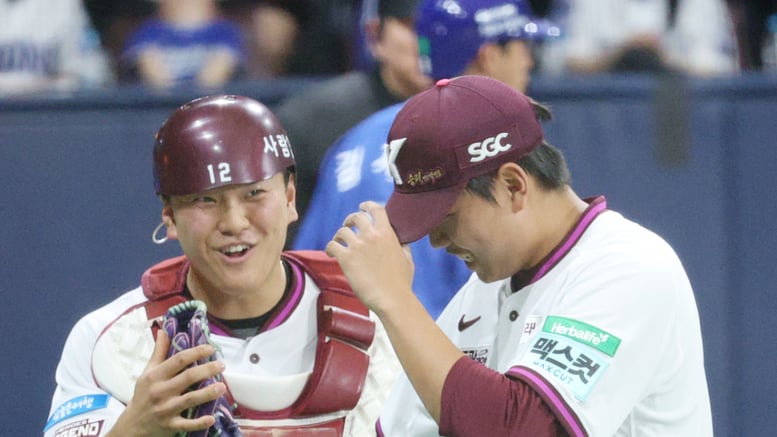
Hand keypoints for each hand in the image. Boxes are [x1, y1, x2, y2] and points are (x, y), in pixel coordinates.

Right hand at [106, 329, 226, 436]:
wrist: (132, 425)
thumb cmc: (143, 395)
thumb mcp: (147, 372)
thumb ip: (158, 352)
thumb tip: (163, 331)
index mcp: (155, 376)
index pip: (179, 359)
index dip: (196, 352)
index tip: (210, 348)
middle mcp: (160, 391)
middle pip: (188, 377)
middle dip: (207, 370)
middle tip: (221, 365)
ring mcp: (165, 409)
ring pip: (190, 399)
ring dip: (208, 393)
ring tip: (222, 387)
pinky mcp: (170, 425)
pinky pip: (186, 424)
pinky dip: (199, 422)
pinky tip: (212, 418)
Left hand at [326, 201, 414, 314]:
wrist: (391, 298)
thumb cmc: (401, 282)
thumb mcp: (408, 259)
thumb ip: (403, 246)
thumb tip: (402, 242)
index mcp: (387, 233)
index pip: (376, 209)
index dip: (367, 205)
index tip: (362, 206)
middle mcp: (371, 236)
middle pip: (356, 217)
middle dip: (350, 220)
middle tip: (348, 226)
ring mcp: (358, 246)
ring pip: (342, 231)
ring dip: (339, 235)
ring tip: (338, 242)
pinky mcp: (346, 258)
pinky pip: (332, 245)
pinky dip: (330, 248)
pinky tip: (331, 253)